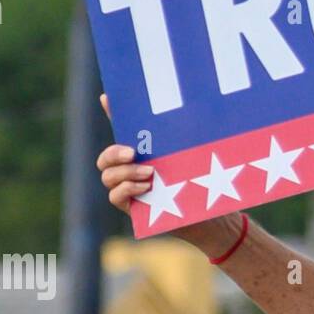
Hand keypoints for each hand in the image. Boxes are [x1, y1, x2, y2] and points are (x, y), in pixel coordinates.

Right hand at [96, 94, 240, 253]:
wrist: (207, 215)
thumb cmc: (200, 184)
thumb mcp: (194, 157)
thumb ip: (188, 138)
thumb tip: (197, 109)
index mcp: (142, 151)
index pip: (121, 129)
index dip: (111, 112)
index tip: (107, 98)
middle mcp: (128, 168)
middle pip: (105, 157)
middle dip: (114, 152)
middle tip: (132, 152)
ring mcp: (126, 188)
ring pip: (107, 175)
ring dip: (126, 172)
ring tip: (149, 173)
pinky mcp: (130, 207)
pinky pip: (114, 196)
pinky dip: (127, 189)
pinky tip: (145, 188)